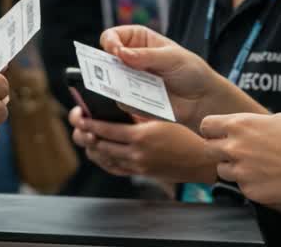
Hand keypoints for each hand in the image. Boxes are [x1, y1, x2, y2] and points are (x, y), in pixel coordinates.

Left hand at [70, 106, 217, 183]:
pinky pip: (115, 168)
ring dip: (92, 148)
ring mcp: (137, 166)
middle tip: (79, 125)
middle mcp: (136, 154)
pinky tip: (101, 152)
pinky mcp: (141, 173)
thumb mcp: (162, 119)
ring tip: (86, 136)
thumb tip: (116, 106)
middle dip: (85, 135)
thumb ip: (138, 114)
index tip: (79, 116)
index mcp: (141, 137)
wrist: (201, 160)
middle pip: (99, 146)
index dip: (88, 123)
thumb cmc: (185, 135)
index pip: (105, 130)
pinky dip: (104, 160)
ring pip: (104, 159)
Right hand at [99, 26, 220, 127]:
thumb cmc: (190, 71)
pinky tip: (145, 100)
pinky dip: (129, 101)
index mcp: (137, 40)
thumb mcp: (172, 58)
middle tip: (114, 71)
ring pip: (109, 81)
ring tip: (131, 87)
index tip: (117, 52)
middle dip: (105, 65)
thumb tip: (121, 53)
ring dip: (116, 84)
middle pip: (104, 58)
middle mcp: (128, 59)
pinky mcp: (131, 100)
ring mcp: (128, 80)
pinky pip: (121, 101)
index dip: (110, 42)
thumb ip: (147, 56)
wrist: (202, 99)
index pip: (112, 36)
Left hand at [200, 112, 280, 206]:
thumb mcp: (275, 119)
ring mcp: (241, 172)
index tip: (219, 132)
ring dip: (233, 168)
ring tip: (256, 165)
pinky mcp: (250, 191)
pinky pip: (242, 186)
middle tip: (235, 151)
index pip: (205, 125)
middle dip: (218, 149)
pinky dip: (251, 183)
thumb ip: (251, 125)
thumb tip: (243, 128)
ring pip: (222, 170)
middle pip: (207, 149)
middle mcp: (234, 148)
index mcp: (239, 125)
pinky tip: (269, 178)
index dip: (212, 129)